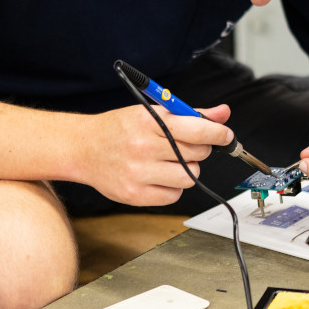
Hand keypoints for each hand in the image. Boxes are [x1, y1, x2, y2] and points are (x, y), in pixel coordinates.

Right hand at [72, 103, 234, 205]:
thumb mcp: (152, 112)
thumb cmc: (119, 129)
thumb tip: (222, 113)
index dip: (218, 133)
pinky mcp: (135, 195)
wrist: (83, 149)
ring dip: (187, 168)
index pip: (197, 130)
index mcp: (148, 121)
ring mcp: (138, 173)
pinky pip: (174, 195)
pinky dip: (174, 186)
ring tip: (170, 160)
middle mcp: (142, 147)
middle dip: (199, 148)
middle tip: (186, 144)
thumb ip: (190, 114)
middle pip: (197, 153)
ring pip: (189, 176)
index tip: (225, 135)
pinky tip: (160, 175)